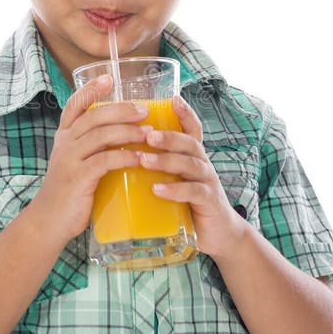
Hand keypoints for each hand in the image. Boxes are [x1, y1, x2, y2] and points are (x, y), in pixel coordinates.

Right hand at [31, 75, 150, 244]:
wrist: (49, 221)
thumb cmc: (71, 190)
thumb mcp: (77, 161)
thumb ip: (93, 146)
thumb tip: (125, 131)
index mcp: (64, 136)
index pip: (74, 105)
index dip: (91, 89)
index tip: (109, 78)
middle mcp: (64, 143)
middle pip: (93, 116)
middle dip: (121, 109)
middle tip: (145, 109)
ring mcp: (69, 160)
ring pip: (100, 135)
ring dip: (127, 131)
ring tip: (149, 132)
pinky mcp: (78, 178)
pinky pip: (104, 161)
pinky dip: (124, 156)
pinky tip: (139, 157)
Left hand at [139, 95, 247, 258]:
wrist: (214, 234)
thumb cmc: (185, 203)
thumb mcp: (172, 179)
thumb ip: (154, 166)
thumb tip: (118, 152)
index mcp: (192, 155)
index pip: (192, 128)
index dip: (185, 113)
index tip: (172, 99)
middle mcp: (201, 163)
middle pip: (188, 142)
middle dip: (168, 136)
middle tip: (146, 135)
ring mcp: (207, 182)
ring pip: (190, 164)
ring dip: (166, 160)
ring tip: (144, 159)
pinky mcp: (209, 202)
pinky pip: (194, 192)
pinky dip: (175, 190)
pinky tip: (158, 189)